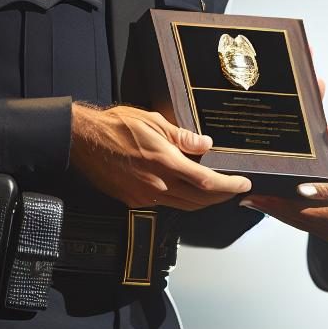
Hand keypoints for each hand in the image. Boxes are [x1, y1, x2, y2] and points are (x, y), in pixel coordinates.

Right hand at [70, 103, 251, 209]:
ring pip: (184, 206)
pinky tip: (187, 189)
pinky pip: (166, 205)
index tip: (243, 183)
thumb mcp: (155, 122)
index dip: (229, 185)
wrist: (84, 141)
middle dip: (222, 196)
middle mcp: (157, 185)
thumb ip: (183, 137)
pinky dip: (183, 200)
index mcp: (165, 163)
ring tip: (217, 190)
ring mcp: (145, 196)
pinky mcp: (134, 200)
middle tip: (235, 188)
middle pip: (200, 200)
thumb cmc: (116, 126)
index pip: (206, 181)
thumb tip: (206, 145)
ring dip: (204, 201)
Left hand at [243, 177, 327, 243]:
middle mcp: (327, 230)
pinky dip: (292, 215)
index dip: (271, 203)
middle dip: (268, 208)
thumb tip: (301, 190)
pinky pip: (306, 223)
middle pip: (290, 218)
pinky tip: (284, 208)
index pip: (293, 210)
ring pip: (296, 222)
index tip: (252, 197)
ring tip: (259, 203)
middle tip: (247, 199)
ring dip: (277, 212)